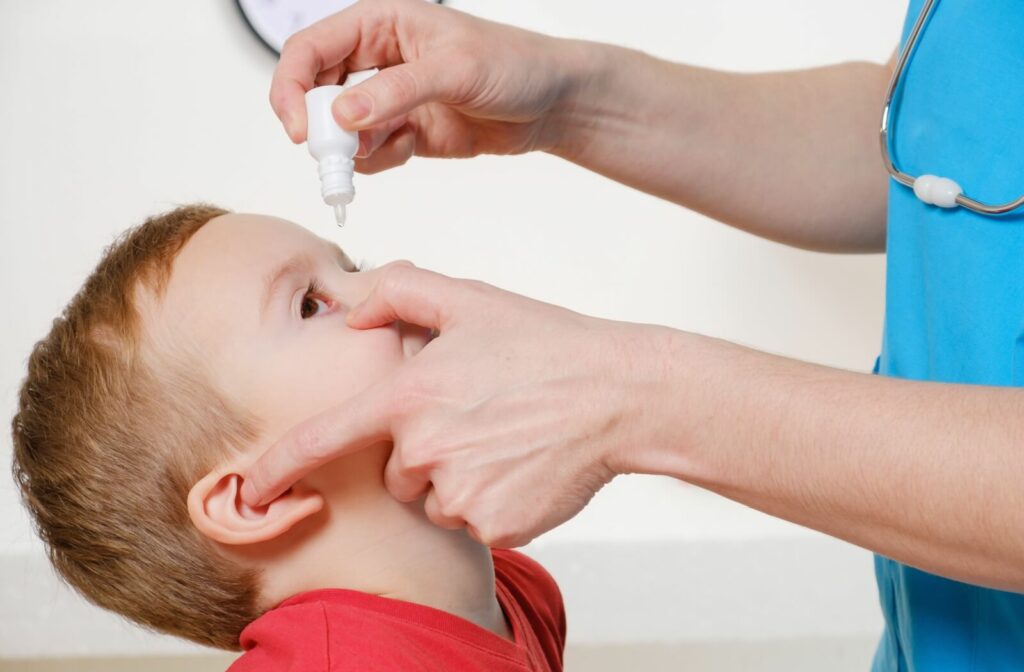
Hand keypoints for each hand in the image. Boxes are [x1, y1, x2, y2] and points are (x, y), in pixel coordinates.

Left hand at [240, 265, 662, 546]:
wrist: (616, 396)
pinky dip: (491, 502)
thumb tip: (346, 306)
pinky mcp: (494, 525)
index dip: (278, 467)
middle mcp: (424, 450)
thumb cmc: (544, 345)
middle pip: (395, 472)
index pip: (322, 439)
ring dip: (457, 480)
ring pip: (434, 501)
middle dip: (422, 453)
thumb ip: (398, 291)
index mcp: (408, 395)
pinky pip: (473, 522)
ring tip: (505, 440)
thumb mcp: (470, 300)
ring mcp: (460, 493)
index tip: (250, 490)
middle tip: (476, 419)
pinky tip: (523, 467)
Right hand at [269, 0, 595, 172]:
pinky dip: (378, 161)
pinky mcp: (407, 131)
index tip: (300, 130)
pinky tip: (408, 151)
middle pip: (315, 93)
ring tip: (388, 148)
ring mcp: (391, 98)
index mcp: (379, 23)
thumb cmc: (515, 64)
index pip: (309, 50)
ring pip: (342, 129)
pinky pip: (372, 153)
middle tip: (333, 156)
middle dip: (320, 127)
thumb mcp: (454, 69)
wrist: (554, 103)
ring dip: (351, 149)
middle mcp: (377, 59)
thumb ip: (396, 91)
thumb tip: (343, 114)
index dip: (292, 88)